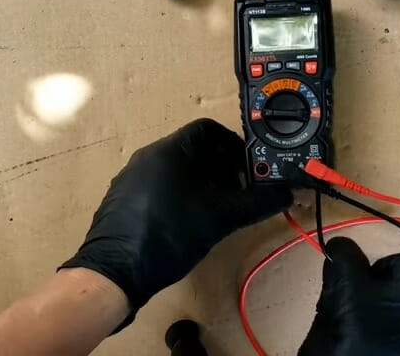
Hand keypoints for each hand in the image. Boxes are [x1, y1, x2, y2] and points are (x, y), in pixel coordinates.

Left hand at [60, 119, 290, 328]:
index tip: (248, 166)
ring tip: (216, 207)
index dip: (233, 145)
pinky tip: (188, 219)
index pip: (209, 129)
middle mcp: (148, 155)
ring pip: (175, 167)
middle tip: (238, 190)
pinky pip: (158, 183)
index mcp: (170, 150)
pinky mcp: (123, 196)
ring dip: (201, 181)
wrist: (116, 271)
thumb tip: (283, 195)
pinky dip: (179, 193)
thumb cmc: (169, 235)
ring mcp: (132, 176)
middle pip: (193, 148)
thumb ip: (255, 203)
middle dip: (220, 166)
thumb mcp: (220, 218)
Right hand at [299, 237, 399, 355]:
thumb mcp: (320, 338)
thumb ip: (332, 299)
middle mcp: (399, 308)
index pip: (349, 254)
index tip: (339, 255)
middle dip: (394, 270)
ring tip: (396, 318)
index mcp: (358, 301)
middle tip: (377, 286)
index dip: (341, 252)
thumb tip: (336, 268)